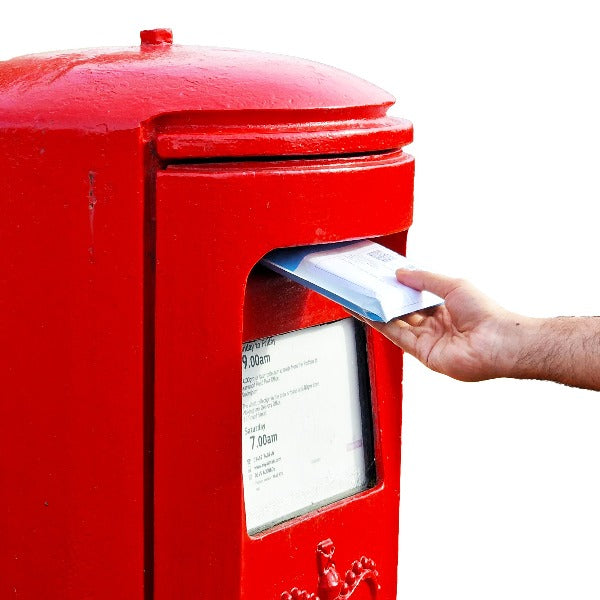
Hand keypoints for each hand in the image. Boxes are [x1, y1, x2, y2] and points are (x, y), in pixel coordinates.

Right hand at [358, 270, 521, 381]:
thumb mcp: (453, 285)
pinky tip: (369, 313)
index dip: (399, 289)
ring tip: (360, 297)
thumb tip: (402, 273)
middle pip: (403, 312)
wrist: (497, 341)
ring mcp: (428, 340)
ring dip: (378, 312)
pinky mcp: (422, 353)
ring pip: (396, 324)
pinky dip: (381, 325)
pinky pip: (397, 336)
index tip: (384, 278)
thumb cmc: (486, 314)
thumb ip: (425, 279)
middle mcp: (435, 326)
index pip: (416, 298)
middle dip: (385, 300)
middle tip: (368, 286)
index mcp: (445, 310)